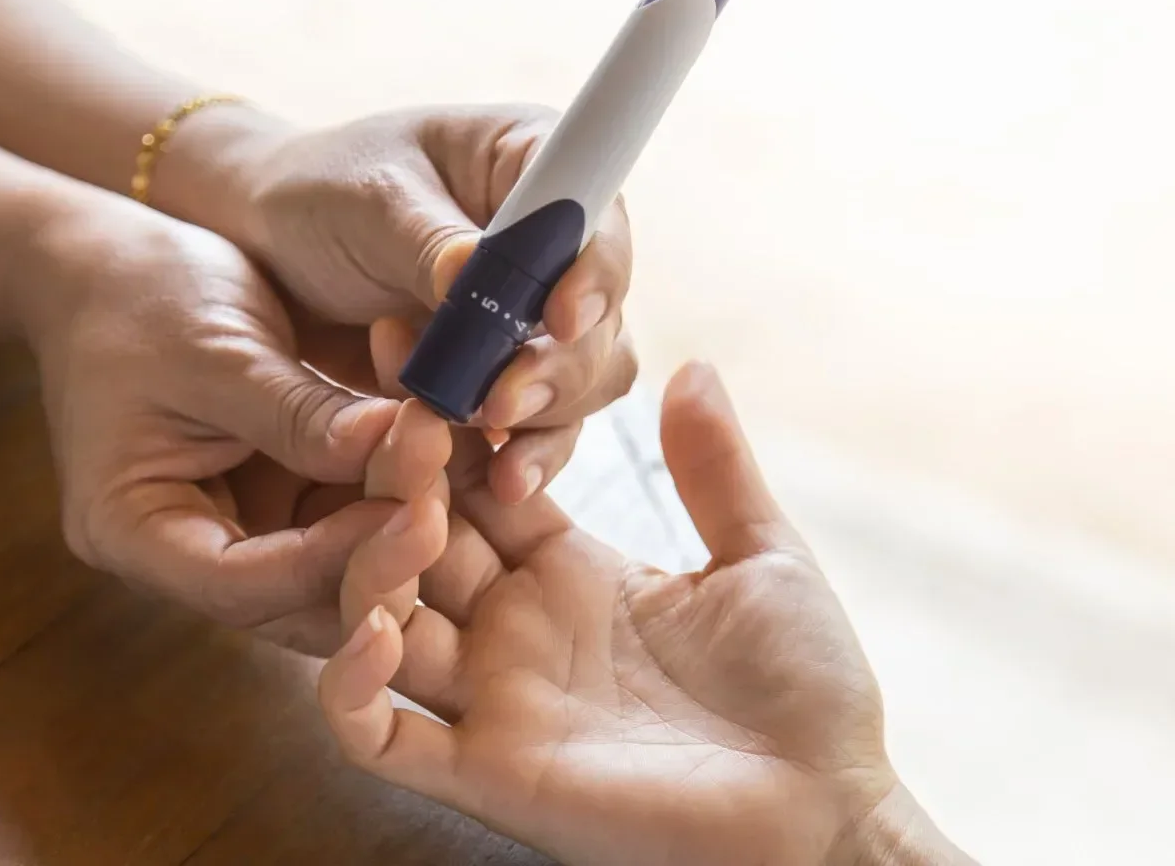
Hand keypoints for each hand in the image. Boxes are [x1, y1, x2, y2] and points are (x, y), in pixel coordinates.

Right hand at [21, 198, 449, 655]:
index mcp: (132, 529)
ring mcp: (242, 531)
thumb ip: (300, 412)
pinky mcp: (287, 500)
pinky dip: (395, 489)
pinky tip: (443, 448)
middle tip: (444, 502)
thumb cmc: (143, 295)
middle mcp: (187, 553)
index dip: (330, 561)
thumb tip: (393, 447)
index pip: (239, 584)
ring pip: (337, 569)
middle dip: (376, 556)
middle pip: (295, 599)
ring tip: (449, 462)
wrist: (117, 262)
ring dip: (396, 523)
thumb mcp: (217, 351)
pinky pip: (352, 516)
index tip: (409, 515)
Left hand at [153, 103, 638, 500]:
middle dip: (560, 365)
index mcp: (536, 160)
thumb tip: (477, 272)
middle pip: (603, 313)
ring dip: (543, 415)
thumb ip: (428, 242)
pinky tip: (493, 479)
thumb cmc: (319, 194)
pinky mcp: (514, 371)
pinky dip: (521, 451)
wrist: (264, 249)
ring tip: (481, 440)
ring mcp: (541, 311)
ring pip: (587, 377)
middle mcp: (558, 239)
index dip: (592, 274)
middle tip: (499, 402)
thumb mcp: (366, 201)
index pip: (596, 220)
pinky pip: (546, 422)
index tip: (557, 320)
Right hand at [318, 364, 972, 865]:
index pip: (479, 486)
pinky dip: (348, 687)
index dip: (452, 433)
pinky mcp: (487, 771)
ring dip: (367, 568)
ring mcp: (495, 700)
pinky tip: (373, 628)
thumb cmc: (806, 689)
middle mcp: (518, 628)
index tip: (430, 365)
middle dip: (399, 483)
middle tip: (406, 428)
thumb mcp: (762, 557)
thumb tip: (694, 363)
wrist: (825, 811)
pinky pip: (380, 734)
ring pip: (380, 623)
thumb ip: (715, 466)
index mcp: (572, 570)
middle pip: (416, 542)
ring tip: (407, 519)